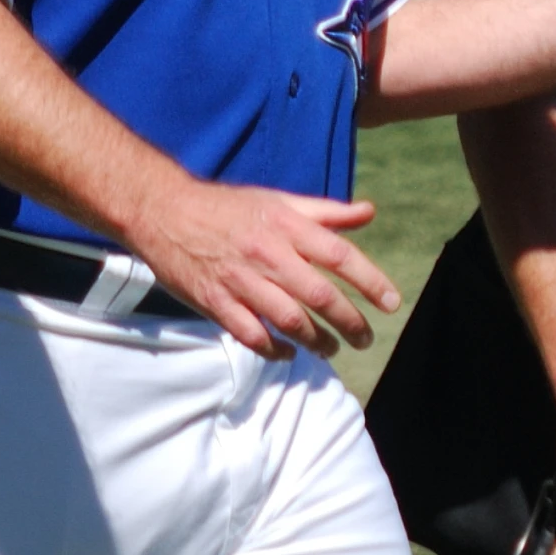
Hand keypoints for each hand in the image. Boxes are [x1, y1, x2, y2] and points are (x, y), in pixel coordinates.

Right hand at [123, 179, 400, 360]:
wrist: (164, 211)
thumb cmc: (227, 206)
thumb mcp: (278, 201)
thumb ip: (325, 212)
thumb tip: (368, 212)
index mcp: (285, 226)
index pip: (338, 254)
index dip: (370, 280)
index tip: (391, 303)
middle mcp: (267, 254)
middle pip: (319, 295)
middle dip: (350, 322)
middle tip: (366, 339)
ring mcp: (240, 280)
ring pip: (289, 320)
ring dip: (317, 341)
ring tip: (333, 349)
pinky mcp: (215, 302)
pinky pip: (252, 335)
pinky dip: (274, 349)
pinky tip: (289, 353)